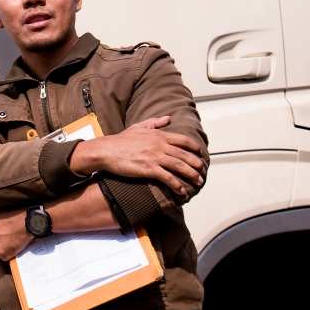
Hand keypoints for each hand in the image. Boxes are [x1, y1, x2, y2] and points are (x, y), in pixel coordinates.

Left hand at [0, 207, 33, 260]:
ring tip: (13, 240)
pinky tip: (16, 246)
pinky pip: (5, 256)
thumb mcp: (0, 212)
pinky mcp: (1, 253)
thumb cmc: (18, 215)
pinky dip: (10, 253)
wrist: (28, 223)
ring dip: (3, 246)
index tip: (1, 230)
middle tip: (8, 235)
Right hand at [70, 116, 205, 196]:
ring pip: (180, 166)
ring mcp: (155, 157)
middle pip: (185, 155)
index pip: (184, 140)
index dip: (195, 148)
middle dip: (197, 164)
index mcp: (159, 135)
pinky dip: (177, 185)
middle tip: (203, 171)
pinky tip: (182, 191)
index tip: (200, 154)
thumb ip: (155, 122)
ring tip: (198, 181)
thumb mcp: (139, 126)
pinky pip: (168, 178)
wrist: (107, 150)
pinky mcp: (149, 169)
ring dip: (192, 175)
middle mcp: (160, 145)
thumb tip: (168, 118)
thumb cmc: (121, 140)